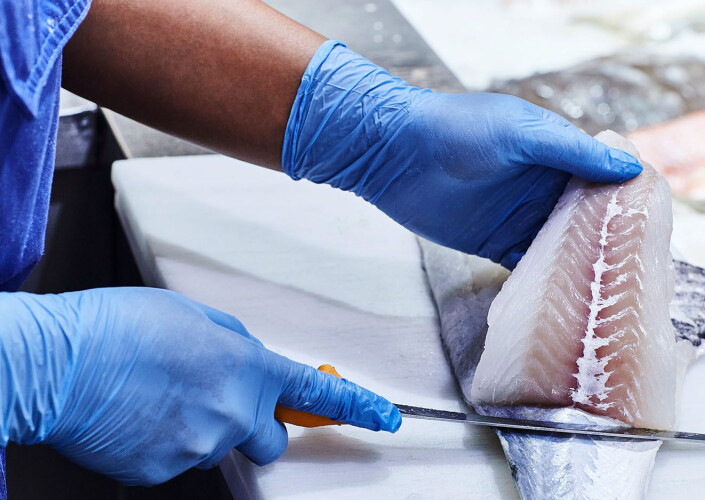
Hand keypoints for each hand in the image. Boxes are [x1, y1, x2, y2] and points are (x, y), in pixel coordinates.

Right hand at [0, 288, 399, 484]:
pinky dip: (165, 441)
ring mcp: (198, 446)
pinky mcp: (163, 470)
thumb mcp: (192, 316)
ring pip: (217, 445)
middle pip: (269, 438)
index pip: (316, 393)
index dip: (356, 407)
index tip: (384, 418)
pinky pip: (178, 458)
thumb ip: (234, 343)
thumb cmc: (119, 327)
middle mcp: (232, 413)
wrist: (58, 362)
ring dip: (200, 427)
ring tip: (156, 397)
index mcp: (246, 367)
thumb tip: (246, 360)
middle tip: (217, 401)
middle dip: (255, 424)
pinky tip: (138, 416)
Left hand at [283, 41, 641, 268]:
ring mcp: (522, 217)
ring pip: (565, 244)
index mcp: (556, 153)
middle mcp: (544, 186)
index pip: (605, 176)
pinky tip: (568, 298)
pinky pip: (531, 265)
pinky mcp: (496, 243)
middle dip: (612, 237)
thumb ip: (570, 151)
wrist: (393, 154)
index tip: (657, 222)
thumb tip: (629, 168)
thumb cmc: (456, 130)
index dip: (630, 196)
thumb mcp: (518, 132)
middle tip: (642, 266)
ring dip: (585, 263)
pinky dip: (549, 280)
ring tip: (614, 290)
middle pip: (590, 216)